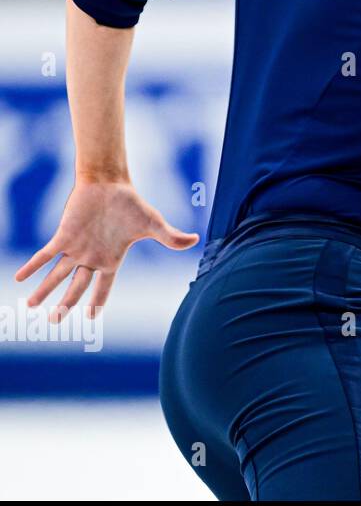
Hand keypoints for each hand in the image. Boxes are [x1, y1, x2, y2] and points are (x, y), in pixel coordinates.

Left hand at [14, 180, 200, 321]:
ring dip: (44, 291)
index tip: (90, 318)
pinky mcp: (64, 235)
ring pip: (57, 275)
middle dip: (66, 305)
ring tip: (32, 306)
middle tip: (55, 322)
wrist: (110, 182)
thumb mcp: (153, 224)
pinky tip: (19, 277)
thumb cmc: (132, 203)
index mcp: (111, 259)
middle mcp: (91, 258)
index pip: (103, 287)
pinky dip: (33, 266)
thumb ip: (171, 237)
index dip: (97, 303)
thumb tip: (195, 240)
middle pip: (76, 287)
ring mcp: (76, 248)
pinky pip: (45, 255)